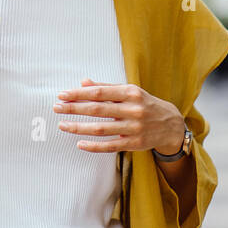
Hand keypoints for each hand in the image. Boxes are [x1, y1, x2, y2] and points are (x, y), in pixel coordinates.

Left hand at [53, 78, 184, 153]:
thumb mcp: (129, 91)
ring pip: (101, 129)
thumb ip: (106, 87)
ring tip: (63, 125)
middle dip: (74, 108)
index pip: (99, 92)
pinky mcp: (135, 144)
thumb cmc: (144, 104)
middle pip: (97, 109)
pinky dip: (94, 146)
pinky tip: (79, 143)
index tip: (62, 95)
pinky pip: (110, 146)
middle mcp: (133, 109)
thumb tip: (83, 82)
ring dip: (79, 127)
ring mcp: (134, 128)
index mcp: (130, 93)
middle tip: (56, 107)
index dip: (78, 94)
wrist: (171, 124)